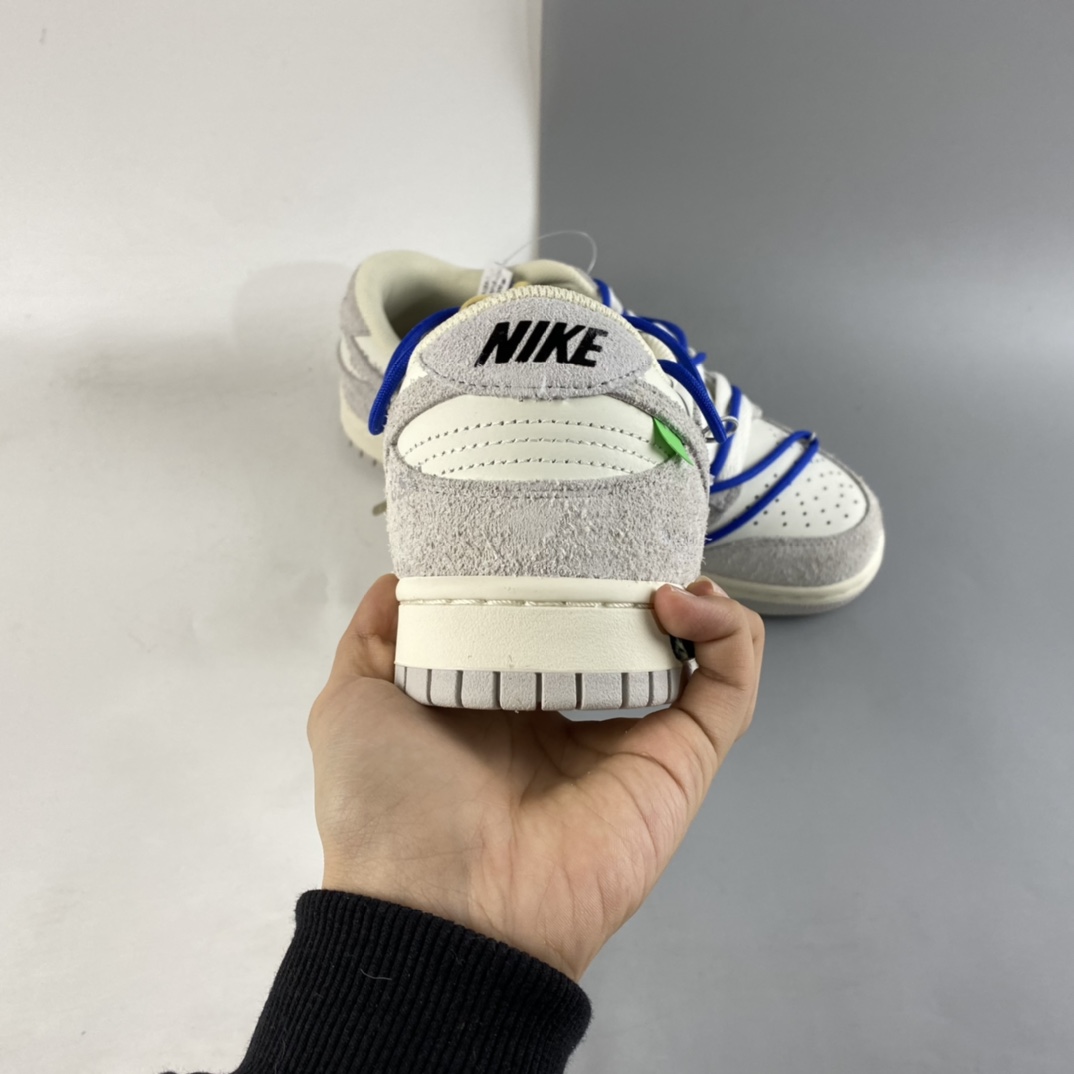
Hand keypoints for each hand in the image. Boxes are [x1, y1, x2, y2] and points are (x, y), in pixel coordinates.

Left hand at [307, 574, 763, 981]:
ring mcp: (634, 740)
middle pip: (631, 632)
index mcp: (509, 701)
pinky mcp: (680, 763)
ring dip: (699, 601)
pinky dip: (731, 636)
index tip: (571, 527)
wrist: (436, 907)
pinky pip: (731, 691)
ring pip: (697, 656)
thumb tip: (399, 578)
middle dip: (640, 578)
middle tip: (630, 537)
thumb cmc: (389, 802)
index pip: (559, 624)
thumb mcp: (354, 701)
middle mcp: (575, 717)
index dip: (574, 574)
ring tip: (668, 573)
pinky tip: (688, 602)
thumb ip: (376, 636)